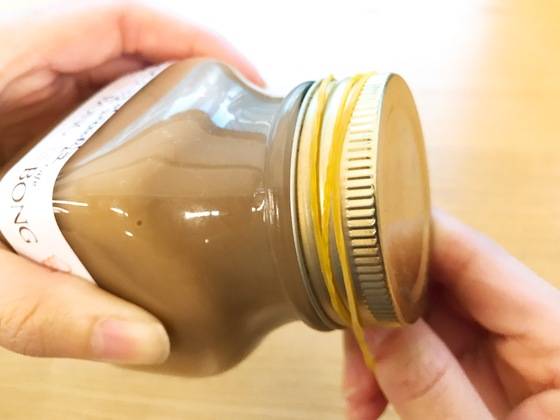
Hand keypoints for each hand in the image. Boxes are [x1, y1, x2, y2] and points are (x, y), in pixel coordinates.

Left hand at [0, 4, 261, 364]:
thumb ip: (40, 306)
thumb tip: (145, 340)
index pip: (116, 20)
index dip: (190, 37)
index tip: (244, 74)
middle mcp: (11, 69)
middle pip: (127, 52)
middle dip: (195, 80)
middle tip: (244, 126)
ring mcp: (14, 99)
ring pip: (111, 86)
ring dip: (168, 110)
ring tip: (216, 150)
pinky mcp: (14, 130)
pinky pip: (89, 118)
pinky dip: (132, 139)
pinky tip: (154, 178)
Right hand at [344, 211, 559, 418]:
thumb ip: (430, 384)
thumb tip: (372, 316)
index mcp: (557, 333)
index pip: (473, 255)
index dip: (409, 240)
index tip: (352, 248)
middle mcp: (530, 330)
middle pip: (439, 280)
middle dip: (382, 307)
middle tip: (347, 340)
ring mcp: (503, 351)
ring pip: (422, 313)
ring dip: (378, 344)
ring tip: (358, 396)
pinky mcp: (479, 372)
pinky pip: (422, 349)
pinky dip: (387, 370)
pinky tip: (367, 403)